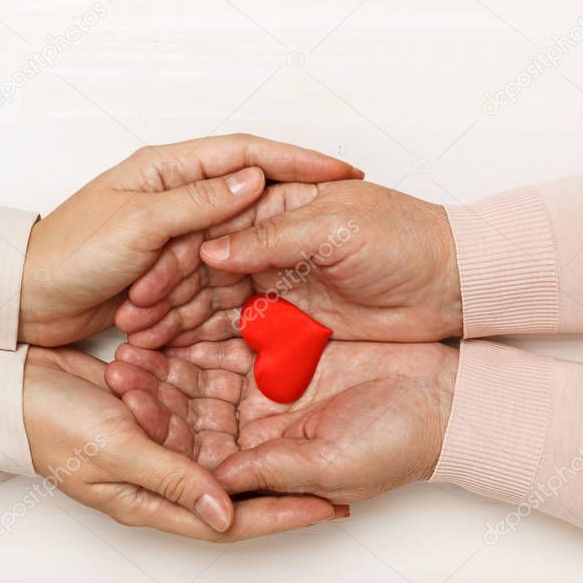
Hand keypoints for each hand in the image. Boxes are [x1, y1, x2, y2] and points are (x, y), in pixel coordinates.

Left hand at [17, 135, 362, 345]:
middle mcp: (173, 195)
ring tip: (306, 257)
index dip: (295, 159)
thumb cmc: (69, 254)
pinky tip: (263, 288)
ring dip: (258, 250)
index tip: (339, 171)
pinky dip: (231, 281)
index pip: (244, 153)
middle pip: (246, 192)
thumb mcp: (139, 224)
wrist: (29, 300)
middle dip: (290, 205)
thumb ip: (197, 204)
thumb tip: (254, 179)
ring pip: (233, 236)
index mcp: (166, 169)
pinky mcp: (168, 266)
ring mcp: (172, 232)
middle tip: (336, 216)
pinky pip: (213, 268)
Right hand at [22, 346, 341, 539]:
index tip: (330, 505)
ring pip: (220, 443)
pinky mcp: (151, 411)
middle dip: (284, 476)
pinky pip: (197, 410)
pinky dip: (224, 402)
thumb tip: (226, 515)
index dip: (283, 513)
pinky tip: (256, 383)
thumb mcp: (114, 451)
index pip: (233, 518)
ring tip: (306, 420)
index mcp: (152, 500)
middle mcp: (161, 476)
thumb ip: (172, 479)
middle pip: (237, 483)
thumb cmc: (47, 423)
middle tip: (333, 462)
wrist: (8, 382)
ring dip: (257, 435)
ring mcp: (157, 442)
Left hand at [105, 339, 457, 504]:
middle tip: (120, 350)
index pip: (191, 444)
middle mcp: (254, 415)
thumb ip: (269, 472)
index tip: (127, 395)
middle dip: (153, 375)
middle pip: (188, 395)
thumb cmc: (399, 444)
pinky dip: (210, 304)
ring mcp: (267, 374)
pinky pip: (237, 318)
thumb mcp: (330, 467)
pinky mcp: (284, 337)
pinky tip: (183, 288)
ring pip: (204, 353)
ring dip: (172, 336)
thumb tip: (212, 484)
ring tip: (138, 315)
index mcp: (256, 454)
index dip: (157, 421)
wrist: (450, 399)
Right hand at [116, 180, 461, 348]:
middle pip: (201, 279)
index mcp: (276, 212)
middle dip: (163, 303)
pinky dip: (210, 355)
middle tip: (130, 328)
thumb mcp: (335, 226)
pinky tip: (178, 369)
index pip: (208, 235)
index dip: (172, 262)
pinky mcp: (291, 331)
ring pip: (213, 314)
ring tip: (140, 354)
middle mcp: (270, 253)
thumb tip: (210, 246)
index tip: (140, 288)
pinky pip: (241, 343)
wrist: (452, 284)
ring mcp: (278, 293)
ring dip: (177, 332)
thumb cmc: (403, 239)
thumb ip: (271, 236)